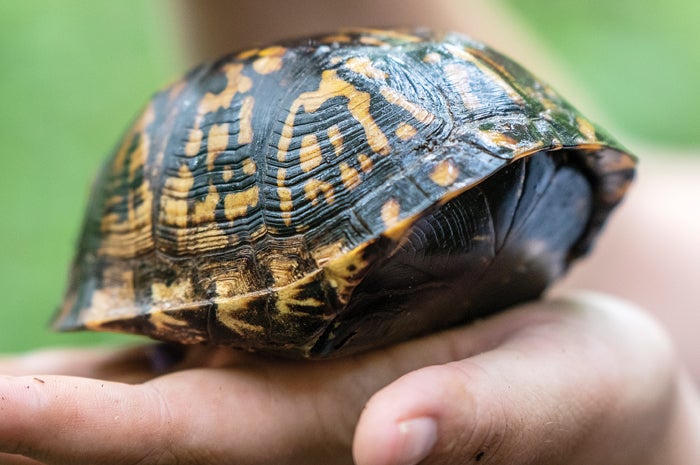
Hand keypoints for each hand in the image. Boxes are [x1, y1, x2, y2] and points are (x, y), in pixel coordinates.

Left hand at [1, 293, 697, 464]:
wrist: (590, 392)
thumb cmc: (584, 393)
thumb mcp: (557, 387)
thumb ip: (482, 415)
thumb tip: (393, 445)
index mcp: (348, 436)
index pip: (203, 440)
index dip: (95, 433)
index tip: (0, 409)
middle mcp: (301, 441)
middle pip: (150, 448)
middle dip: (46, 435)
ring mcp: (297, 418)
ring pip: (164, 420)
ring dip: (66, 416)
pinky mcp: (305, 389)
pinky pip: (199, 389)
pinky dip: (127, 386)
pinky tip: (76, 370)